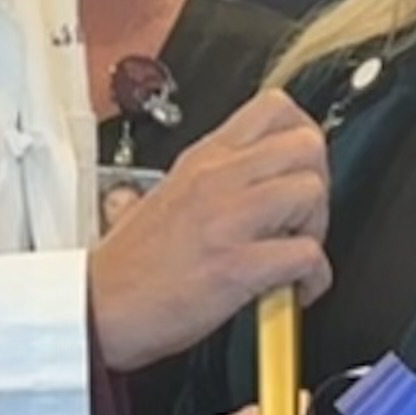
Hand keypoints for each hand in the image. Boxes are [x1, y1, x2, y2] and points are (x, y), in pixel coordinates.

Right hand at [90, 89, 330, 366]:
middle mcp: (216, 179)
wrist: (98, 307)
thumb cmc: (129, 264)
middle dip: (318, 183)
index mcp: (202, 158)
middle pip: (306, 145)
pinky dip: (313, 278)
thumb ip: (209, 179)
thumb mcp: (165, 194)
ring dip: (316, 228)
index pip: (276, 107)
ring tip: (294, 252)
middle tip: (301, 218)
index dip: (303, 136)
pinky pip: (306, 256)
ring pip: (311, 192)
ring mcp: (226, 220)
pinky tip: (294, 290)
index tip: (299, 171)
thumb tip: (250, 178)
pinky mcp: (235, 266)